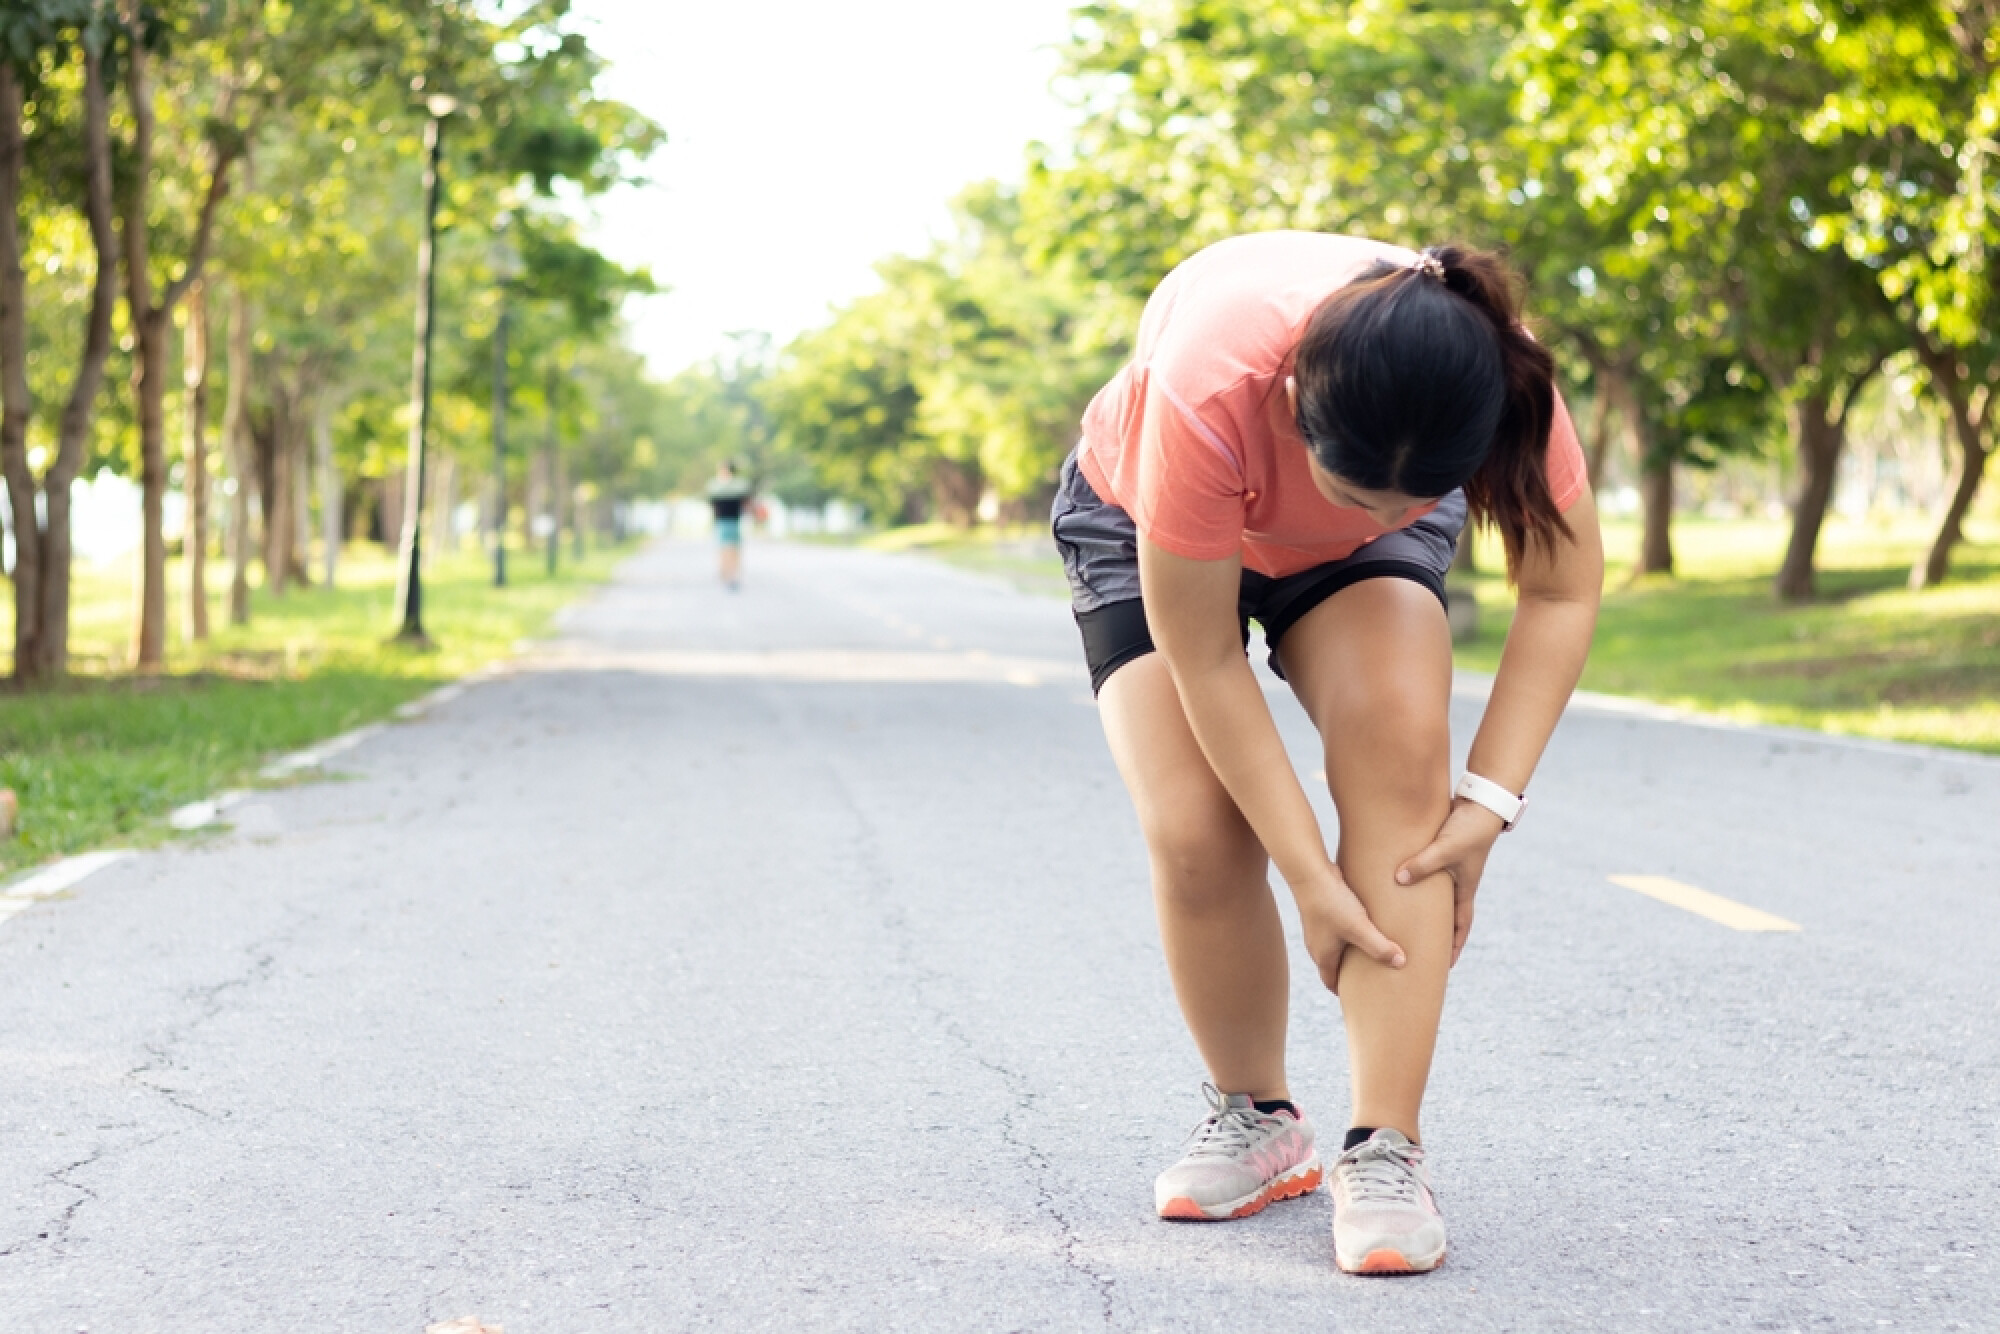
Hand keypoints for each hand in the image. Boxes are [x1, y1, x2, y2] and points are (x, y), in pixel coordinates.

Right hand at [1295, 869, 1404, 993]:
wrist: (1309, 873)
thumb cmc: (1331, 903)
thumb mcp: (1359, 928)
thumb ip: (1379, 947)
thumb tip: (1401, 963)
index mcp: (1323, 955)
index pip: (1332, 982)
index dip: (1345, 993)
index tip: (1361, 1000)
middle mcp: (1318, 945)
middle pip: (1335, 966)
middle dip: (1352, 974)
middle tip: (1372, 979)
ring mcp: (1319, 928)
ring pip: (1337, 947)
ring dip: (1352, 953)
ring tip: (1373, 953)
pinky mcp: (1324, 912)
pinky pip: (1339, 930)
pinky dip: (1351, 934)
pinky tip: (1367, 926)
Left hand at [1395, 799, 1506, 965]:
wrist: (1482, 802)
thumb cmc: (1469, 828)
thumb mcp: (1446, 848)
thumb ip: (1423, 864)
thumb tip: (1399, 880)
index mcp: (1466, 888)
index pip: (1460, 926)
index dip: (1453, 947)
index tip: (1444, 967)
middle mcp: (1459, 882)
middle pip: (1448, 916)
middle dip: (1436, 935)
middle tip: (1420, 951)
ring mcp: (1452, 868)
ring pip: (1436, 897)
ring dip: (1424, 910)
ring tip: (1403, 922)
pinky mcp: (1442, 852)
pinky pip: (1428, 875)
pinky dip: (1417, 882)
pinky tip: (1399, 884)